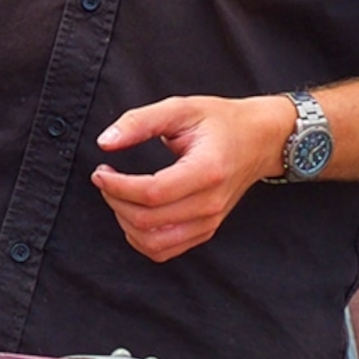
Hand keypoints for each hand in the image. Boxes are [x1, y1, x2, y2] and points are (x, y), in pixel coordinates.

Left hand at [88, 94, 296, 261]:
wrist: (258, 140)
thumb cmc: (220, 121)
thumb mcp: (180, 108)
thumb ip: (139, 122)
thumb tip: (104, 141)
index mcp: (207, 170)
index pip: (152, 194)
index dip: (117, 187)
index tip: (101, 171)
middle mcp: (210, 203)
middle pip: (148, 221)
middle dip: (115, 201)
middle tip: (105, 178)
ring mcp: (209, 222)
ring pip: (153, 243)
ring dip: (124, 221)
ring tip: (118, 195)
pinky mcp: (205, 231)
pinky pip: (164, 250)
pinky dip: (140, 237)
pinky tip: (133, 211)